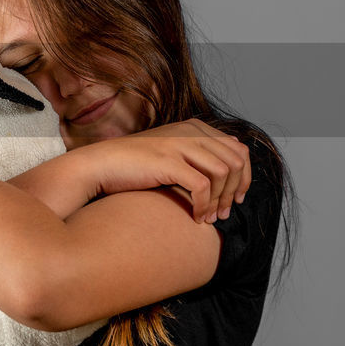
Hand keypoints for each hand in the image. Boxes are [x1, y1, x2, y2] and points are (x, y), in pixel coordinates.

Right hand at [73, 118, 250, 223]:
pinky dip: (204, 206)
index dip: (243, 177)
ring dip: (221, 201)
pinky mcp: (168, 161)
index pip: (238, 149)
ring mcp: (179, 144)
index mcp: (194, 127)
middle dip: (235, 191)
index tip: (236, 199)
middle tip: (224, 214)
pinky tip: (196, 218)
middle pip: (235, 161)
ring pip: (223, 173)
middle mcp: (190, 131)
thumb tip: (225, 175)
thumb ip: (195, 157)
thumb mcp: (170, 154)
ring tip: (210, 218)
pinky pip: (202, 186)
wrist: (101, 165)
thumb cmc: (134, 166)